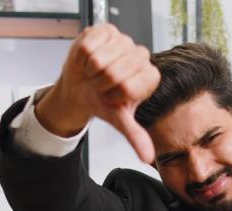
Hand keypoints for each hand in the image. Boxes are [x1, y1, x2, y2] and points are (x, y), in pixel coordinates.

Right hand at [35, 24, 160, 162]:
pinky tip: (89, 60)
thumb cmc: (102, 100)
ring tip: (95, 73)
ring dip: (91, 71)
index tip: (113, 97)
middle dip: (102, 85)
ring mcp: (124, 40)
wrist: (81, 86)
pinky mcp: (106, 30)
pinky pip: (89, 47)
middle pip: (114, 74)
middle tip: (102, 85)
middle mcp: (141, 55)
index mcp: (150, 76)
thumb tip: (147, 158)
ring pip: (100, 60)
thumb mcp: (119, 120)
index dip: (115, 96)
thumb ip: (135, 136)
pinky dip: (83, 57)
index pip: (129, 87)